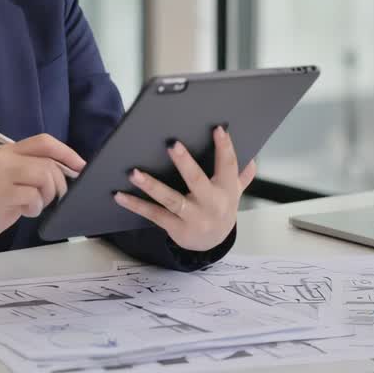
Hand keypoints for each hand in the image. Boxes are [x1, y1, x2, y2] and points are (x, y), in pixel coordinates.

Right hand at [0, 133, 84, 259]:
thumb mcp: (14, 181)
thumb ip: (36, 170)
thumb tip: (71, 169)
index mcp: (9, 151)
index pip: (45, 142)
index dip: (67, 153)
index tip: (81, 167)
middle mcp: (3, 158)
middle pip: (48, 162)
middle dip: (59, 184)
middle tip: (49, 199)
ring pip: (44, 176)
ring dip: (46, 196)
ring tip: (33, 205)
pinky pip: (33, 196)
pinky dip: (35, 208)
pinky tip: (23, 212)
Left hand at [113, 126, 256, 251]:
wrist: (213, 244)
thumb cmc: (220, 210)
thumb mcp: (235, 193)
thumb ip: (241, 177)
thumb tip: (253, 159)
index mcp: (226, 190)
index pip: (228, 166)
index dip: (225, 147)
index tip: (218, 129)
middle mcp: (211, 204)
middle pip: (197, 181)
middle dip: (185, 163)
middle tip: (172, 144)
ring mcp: (192, 217)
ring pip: (171, 199)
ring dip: (152, 186)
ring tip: (135, 172)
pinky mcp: (176, 228)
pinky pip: (154, 214)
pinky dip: (136, 205)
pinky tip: (120, 195)